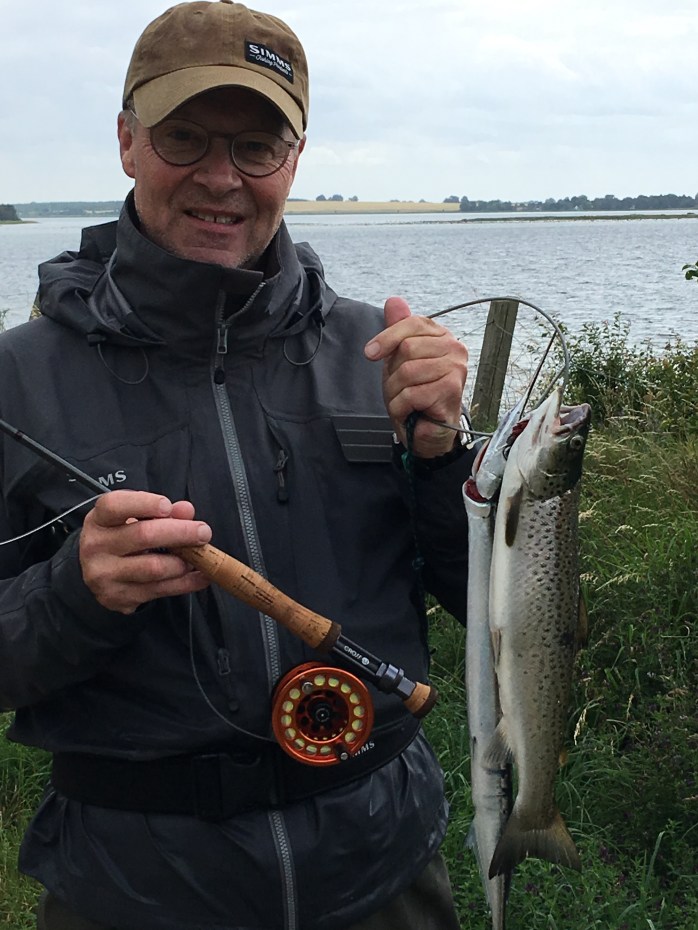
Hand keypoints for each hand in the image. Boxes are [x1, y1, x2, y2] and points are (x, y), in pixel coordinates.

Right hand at [79, 491, 211, 613]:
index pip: (116, 505)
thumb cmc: (122, 536)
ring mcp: (105, 575)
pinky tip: (201, 575)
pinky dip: (188, 583)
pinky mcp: (118, 597)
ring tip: (199, 556)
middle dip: (180, 533)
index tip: (168, 506)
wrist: (99, 571)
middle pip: (143, 535)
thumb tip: (186, 510)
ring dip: (184, 562)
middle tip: (204, 532)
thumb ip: (162, 511)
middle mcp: (96, 546)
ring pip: (154, 568)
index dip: (145, 504)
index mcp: (99, 519)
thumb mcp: (135, 517)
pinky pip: (161, 590)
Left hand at [364, 296, 468, 457]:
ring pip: (407, 372)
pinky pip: (411, 393)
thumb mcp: (399, 358)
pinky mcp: (451, 391)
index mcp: (442, 335)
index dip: (387, 337)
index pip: (412, 323)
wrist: (427, 428)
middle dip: (393, 373)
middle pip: (407, 348)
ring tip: (405, 401)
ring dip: (396, 392)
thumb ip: (397, 330)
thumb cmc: (415, 392)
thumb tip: (393, 301)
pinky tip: (410, 411)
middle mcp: (454, 348)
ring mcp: (456, 369)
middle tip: (399, 388)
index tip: (370, 353)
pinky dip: (401, 406)